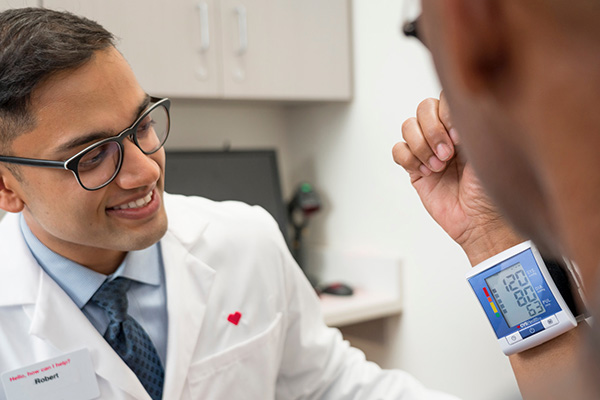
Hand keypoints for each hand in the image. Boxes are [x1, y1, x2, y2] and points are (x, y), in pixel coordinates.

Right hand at [392, 93, 522, 264]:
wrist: (480, 221)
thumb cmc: (492, 189)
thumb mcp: (490, 148)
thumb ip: (472, 123)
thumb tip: (457, 105)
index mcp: (466, 124)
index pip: (444, 98)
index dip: (446, 113)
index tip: (458, 136)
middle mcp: (446, 133)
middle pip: (423, 108)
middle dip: (432, 131)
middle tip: (447, 154)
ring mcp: (429, 150)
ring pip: (408, 127)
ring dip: (421, 146)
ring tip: (438, 166)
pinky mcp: (415, 168)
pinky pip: (398, 151)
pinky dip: (409, 159)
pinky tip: (425, 172)